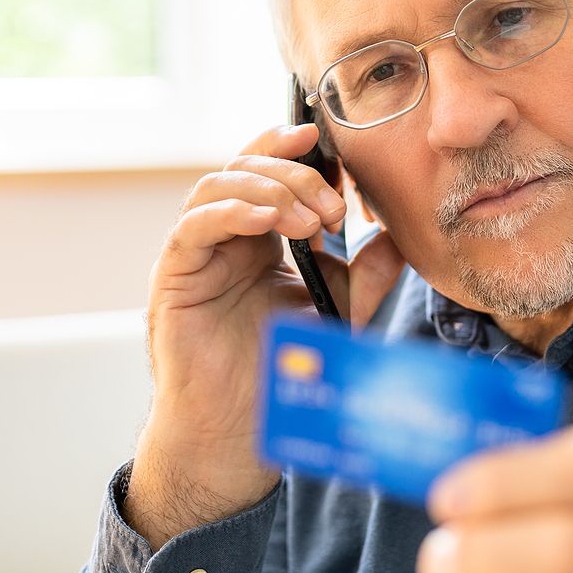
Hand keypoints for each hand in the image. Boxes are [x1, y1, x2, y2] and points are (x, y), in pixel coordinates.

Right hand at [126, 122, 404, 548]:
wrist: (239, 428)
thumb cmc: (282, 372)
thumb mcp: (339, 311)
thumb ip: (366, 273)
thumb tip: (397, 234)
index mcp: (261, 236)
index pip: (271, 170)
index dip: (294, 148)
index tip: (331, 143)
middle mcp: (226, 236)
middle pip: (247, 168)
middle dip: (295, 176)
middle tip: (333, 209)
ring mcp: (197, 252)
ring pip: (218, 185)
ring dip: (269, 191)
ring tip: (309, 221)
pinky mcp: (175, 276)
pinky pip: (194, 226)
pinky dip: (231, 212)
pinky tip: (266, 221)